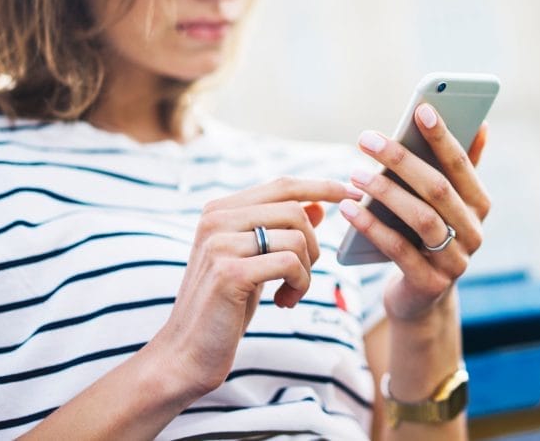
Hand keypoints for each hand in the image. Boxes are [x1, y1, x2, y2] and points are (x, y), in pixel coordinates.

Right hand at [149, 177, 361, 395]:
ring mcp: (220, 243)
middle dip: (312, 246)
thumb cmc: (224, 306)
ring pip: (296, 237)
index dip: (322, 186)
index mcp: (220, 210)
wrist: (186, 353)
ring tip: (291, 294)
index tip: (353, 193)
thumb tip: (319, 204)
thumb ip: (280, 231)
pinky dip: (299, 284)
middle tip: (302, 277)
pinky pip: (290, 262)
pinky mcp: (229, 272)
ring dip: (306, 271)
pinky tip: (284, 302)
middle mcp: (216, 219)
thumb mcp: (256, 261)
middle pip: (294, 210)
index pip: (283, 185)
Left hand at [340, 104, 489, 320]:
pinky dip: (373, 227)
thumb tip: (483, 124)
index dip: (442, 137)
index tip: (421, 110)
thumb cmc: (427, 237)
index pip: (461, 164)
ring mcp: (455, 261)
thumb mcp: (445, 204)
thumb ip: (460, 168)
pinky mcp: (430, 284)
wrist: (421, 299)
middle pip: (438, 188)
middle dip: (401, 159)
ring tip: (354, 173)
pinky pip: (399, 250)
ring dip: (385, 192)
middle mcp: (474, 232)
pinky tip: (350, 209)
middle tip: (366, 139)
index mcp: (479, 205)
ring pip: (421, 219)